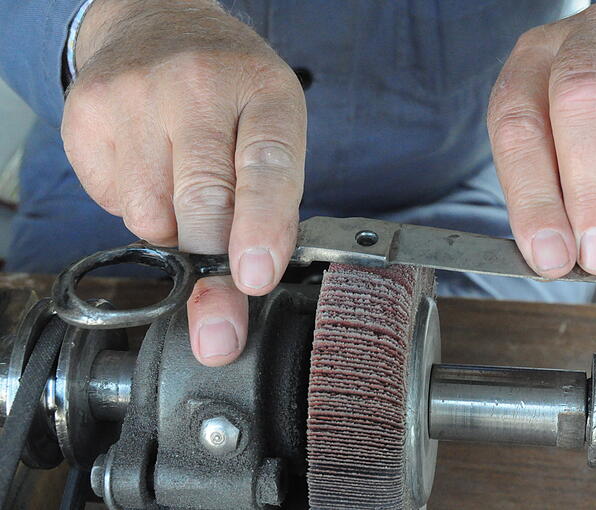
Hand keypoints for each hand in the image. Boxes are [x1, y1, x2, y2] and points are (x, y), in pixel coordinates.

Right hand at [62, 0, 305, 365]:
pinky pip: (112, 204)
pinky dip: (138, 211)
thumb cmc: (229, 90)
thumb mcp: (273, 125)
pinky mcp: (86, 115)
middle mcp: (196, 87)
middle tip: (219, 328)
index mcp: (263, 91)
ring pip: (151, 215)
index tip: (253, 278)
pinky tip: (150, 172)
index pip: (265, 164)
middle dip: (210, 276)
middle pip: (202, 198)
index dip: (261, 226)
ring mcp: (134, 97)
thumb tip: (251, 277)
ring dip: (173, 232)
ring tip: (184, 192)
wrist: (157, 26)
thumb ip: (274, 198)